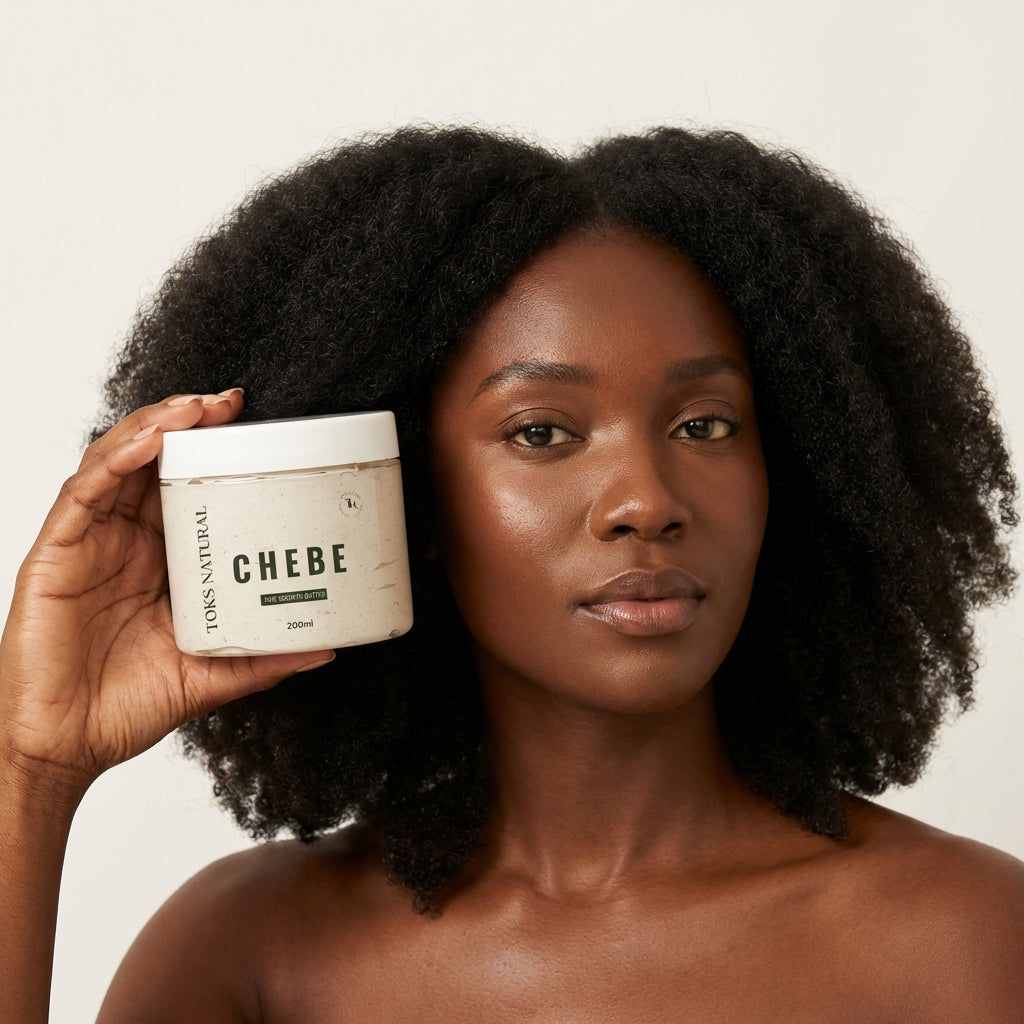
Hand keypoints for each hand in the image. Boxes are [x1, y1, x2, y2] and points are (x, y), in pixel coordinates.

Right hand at [0, 392, 334, 793]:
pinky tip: (151, 441)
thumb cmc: (122, 707)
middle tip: (234, 404)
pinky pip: (85, 491)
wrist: (63, 747)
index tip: (261, 431)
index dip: (217, 455)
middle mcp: (126, 540)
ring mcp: (91, 541)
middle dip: (191, 425)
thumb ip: (263, 659)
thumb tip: (327, 648)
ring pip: (119, 461)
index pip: (189, 488)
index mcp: (161, 560)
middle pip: (156, 461)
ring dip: (157, 426)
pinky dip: (117, 458)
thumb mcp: (209, 674)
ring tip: (198, 409)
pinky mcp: (58, 550)